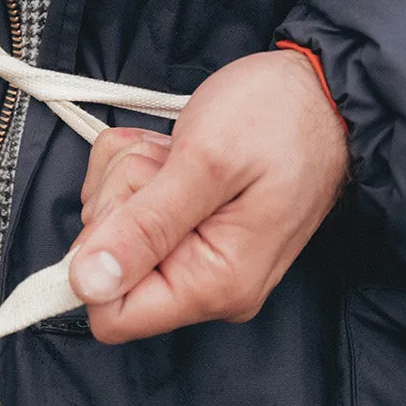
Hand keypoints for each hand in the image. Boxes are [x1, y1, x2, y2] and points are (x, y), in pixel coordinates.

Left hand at [68, 51, 348, 341]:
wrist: (320, 91)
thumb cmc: (279, 118)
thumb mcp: (204, 163)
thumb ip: (144, 228)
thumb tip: (86, 286)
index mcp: (215, 284)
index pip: (113, 314)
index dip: (101, 253)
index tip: (137, 200)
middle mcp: (207, 284)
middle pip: (105, 263)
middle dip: (122, 198)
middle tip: (171, 165)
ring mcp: (197, 257)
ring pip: (109, 225)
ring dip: (131, 174)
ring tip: (182, 153)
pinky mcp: (187, 230)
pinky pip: (124, 204)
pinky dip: (137, 165)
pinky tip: (176, 151)